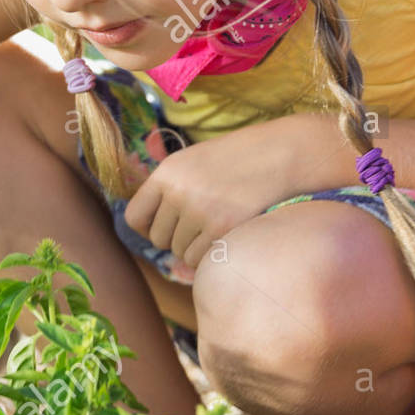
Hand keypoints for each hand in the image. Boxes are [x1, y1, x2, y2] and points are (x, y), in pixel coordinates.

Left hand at [122, 117, 308, 274]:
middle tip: (197, 228)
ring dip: (194, 248)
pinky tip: (224, 238)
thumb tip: (149, 229)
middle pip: (158, 239)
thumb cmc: (236, 159)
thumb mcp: (192, 162)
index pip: (134, 217)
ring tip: (214, 229)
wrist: (279, 155)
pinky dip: (209, 255)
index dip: (146, 228)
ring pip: (180, 252)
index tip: (162, 228)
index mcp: (166, 174)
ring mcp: (199, 211)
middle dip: (175, 239)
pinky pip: (200, 258)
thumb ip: (169, 189)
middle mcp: (177, 193)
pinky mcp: (221, 228)